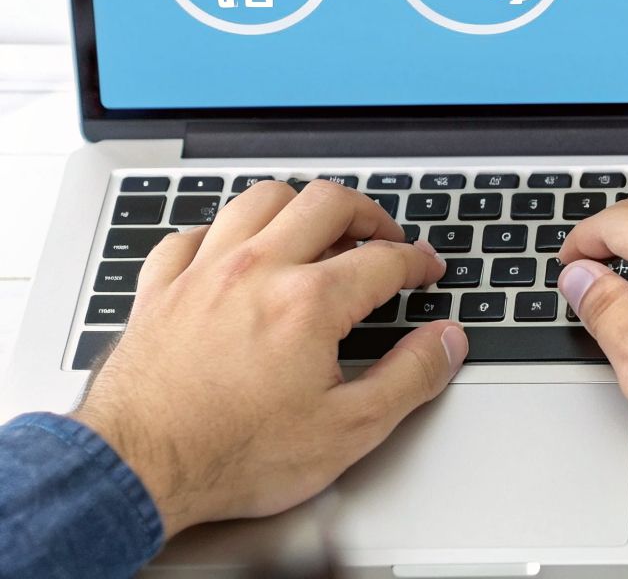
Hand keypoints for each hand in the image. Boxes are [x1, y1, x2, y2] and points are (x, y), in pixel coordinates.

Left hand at [72, 180, 468, 535]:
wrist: (136, 471)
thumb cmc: (231, 455)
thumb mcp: (348, 430)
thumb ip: (410, 378)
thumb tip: (446, 343)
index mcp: (309, 301)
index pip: (383, 259)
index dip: (417, 261)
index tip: (426, 269)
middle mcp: (256, 270)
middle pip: (325, 203)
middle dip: (366, 213)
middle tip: (382, 237)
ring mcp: (203, 274)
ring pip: (259, 200)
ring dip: (298, 206)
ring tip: (317, 227)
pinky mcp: (159, 290)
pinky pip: (192, 234)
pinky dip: (222, 232)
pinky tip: (234, 249)